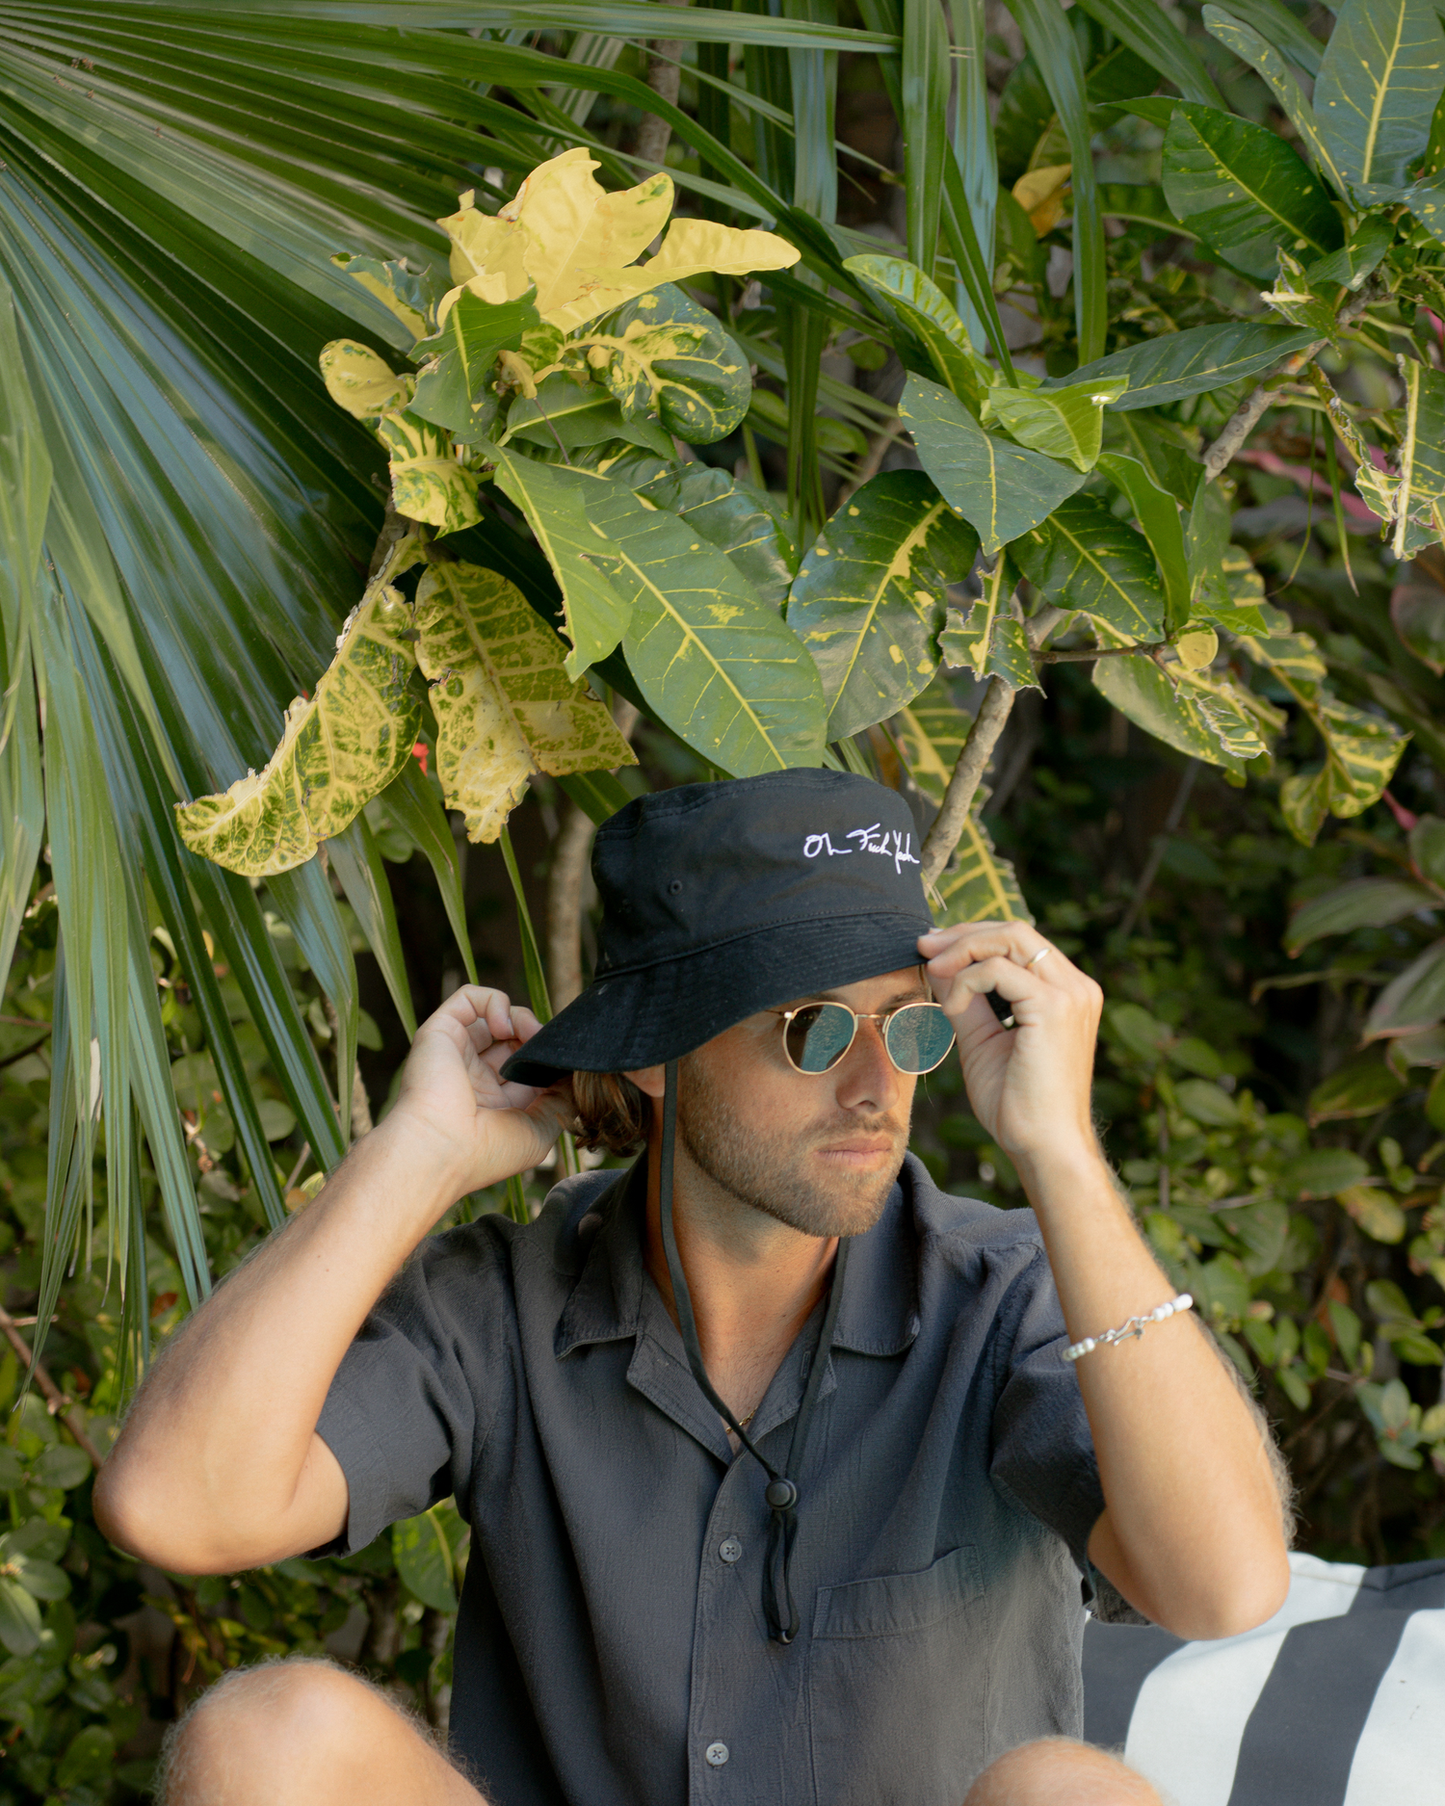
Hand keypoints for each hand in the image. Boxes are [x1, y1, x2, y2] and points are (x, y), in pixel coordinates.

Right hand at [385, 986, 573, 1195]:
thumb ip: (561, 1101)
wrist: (441, 1149)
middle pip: (514, 1039)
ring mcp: (457, 1052)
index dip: (546, 1060)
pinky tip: (504, 1026)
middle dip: (536, 1038)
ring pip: (495, 1015)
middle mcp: (474, 1076)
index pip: (527, 1068)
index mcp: (494, 1102)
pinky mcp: (441, 1031)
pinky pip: (469, 997)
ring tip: (528, 1034)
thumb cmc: (486, 1151)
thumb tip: (572, 1074)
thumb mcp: (539, 1132)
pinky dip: (494, 1001)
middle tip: (547, 1048)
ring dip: (521, 1018)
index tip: (563, 1062)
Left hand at [918, 923, 1102, 1171]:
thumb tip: (937, 962)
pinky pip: (997, 970)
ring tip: (931, 968)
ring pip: (1010, 938)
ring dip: (962, 948)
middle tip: (923, 946)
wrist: (1044, 1147)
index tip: (932, 948)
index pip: (1020, 942)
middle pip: (1016, 930)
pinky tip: (952, 1009)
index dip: (973, 938)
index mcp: (1066, 993)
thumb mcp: (982, 1039)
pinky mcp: (1054, 1007)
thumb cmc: (1017, 1104)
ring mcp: (1070, 994)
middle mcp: (1076, 987)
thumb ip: (964, 998)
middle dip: (963, 934)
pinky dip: (966, 981)